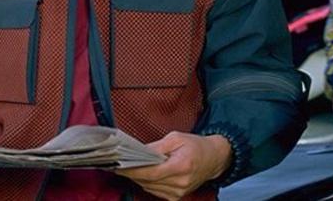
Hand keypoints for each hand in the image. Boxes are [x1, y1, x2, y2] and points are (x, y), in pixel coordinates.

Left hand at [115, 132, 231, 199]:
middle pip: (148, 181)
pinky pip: (156, 191)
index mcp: (181, 166)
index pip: (150, 172)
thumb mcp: (177, 138)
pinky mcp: (176, 197)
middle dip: (133, 172)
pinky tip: (145, 173)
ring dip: (139, 178)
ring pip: (149, 188)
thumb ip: (157, 146)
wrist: (213, 158)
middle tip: (120, 163)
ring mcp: (178, 193)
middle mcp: (180, 183)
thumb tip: (138, 151)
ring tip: (130, 166)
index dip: (133, 170)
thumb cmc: (196, 145)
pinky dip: (148, 183)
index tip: (119, 165)